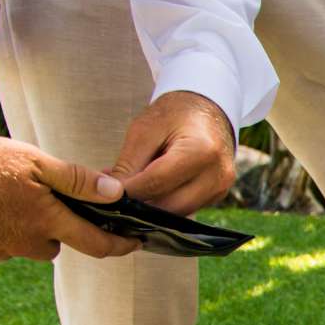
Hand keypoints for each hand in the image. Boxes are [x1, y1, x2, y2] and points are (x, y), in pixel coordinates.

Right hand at [0, 136, 138, 262]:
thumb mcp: (32, 161)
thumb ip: (76, 179)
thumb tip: (116, 194)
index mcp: (48, 221)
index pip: (98, 244)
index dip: (121, 245)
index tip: (135, 241)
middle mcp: (29, 243)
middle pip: (61, 241)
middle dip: (65, 226)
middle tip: (54, 201)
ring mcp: (3, 250)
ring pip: (32, 242)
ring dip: (33, 226)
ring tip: (15, 196)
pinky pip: (4, 242)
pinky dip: (5, 227)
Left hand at [110, 91, 235, 214]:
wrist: (206, 111)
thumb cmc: (175, 115)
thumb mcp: (144, 131)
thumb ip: (128, 164)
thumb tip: (109, 192)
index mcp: (200, 151)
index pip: (156, 182)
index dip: (128, 191)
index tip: (104, 192)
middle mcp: (217, 174)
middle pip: (169, 205)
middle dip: (138, 204)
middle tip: (113, 196)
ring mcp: (221, 188)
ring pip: (177, 213)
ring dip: (151, 208)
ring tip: (130, 191)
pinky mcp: (217, 196)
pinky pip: (186, 209)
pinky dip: (164, 204)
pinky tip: (149, 191)